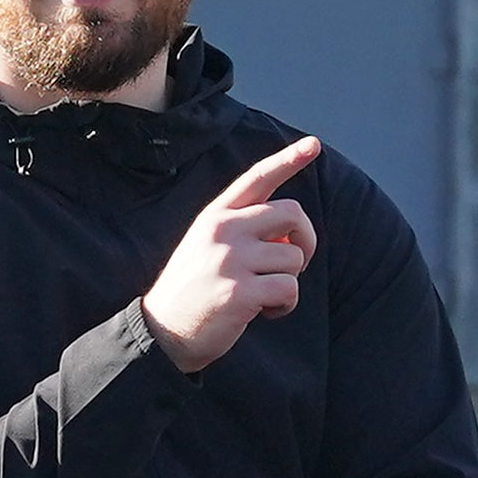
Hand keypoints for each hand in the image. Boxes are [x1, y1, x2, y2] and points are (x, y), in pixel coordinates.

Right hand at [142, 137, 324, 369]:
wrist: (163, 332)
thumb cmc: (194, 289)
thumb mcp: (207, 246)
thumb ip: (243, 231)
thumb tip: (289, 234)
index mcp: (216, 215)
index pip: (257, 177)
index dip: (288, 159)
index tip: (313, 145)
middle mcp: (223, 230)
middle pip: (292, 214)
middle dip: (306, 239)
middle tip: (295, 262)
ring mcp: (231, 260)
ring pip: (294, 258)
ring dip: (289, 282)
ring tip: (264, 295)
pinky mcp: (240, 292)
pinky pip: (289, 288)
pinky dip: (286, 305)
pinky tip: (266, 312)